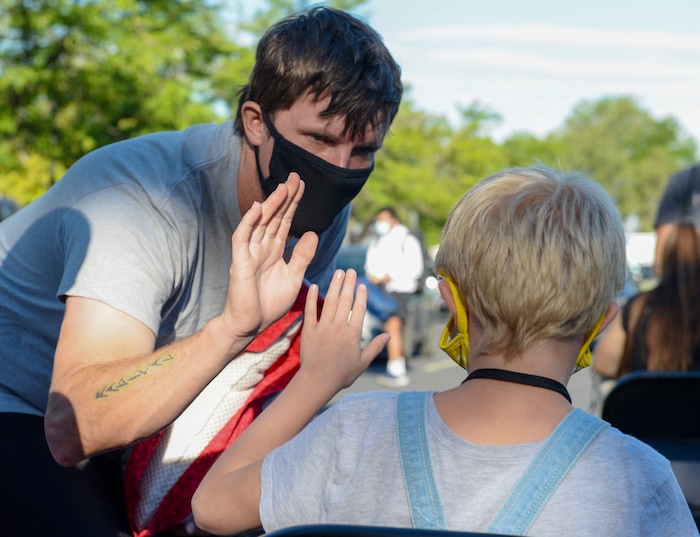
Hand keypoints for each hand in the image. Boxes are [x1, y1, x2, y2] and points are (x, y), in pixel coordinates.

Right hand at [222, 172, 318, 339]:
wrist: (251, 325)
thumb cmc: (270, 303)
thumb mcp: (293, 276)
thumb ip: (303, 256)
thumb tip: (313, 233)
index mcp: (274, 250)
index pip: (285, 221)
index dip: (293, 203)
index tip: (302, 186)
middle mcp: (261, 247)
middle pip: (274, 216)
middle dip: (284, 197)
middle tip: (295, 177)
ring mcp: (249, 252)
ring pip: (260, 222)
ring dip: (271, 204)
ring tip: (283, 187)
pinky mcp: (239, 261)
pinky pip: (242, 237)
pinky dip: (249, 222)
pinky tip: (258, 207)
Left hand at [300, 269, 388, 391]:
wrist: (318, 381)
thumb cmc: (342, 374)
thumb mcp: (362, 362)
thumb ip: (375, 347)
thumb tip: (388, 335)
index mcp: (353, 334)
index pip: (359, 309)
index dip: (361, 296)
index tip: (361, 284)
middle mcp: (338, 327)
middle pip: (345, 301)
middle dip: (348, 284)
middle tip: (350, 271)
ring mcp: (323, 327)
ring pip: (330, 302)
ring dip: (334, 286)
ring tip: (338, 273)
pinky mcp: (309, 330)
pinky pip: (310, 310)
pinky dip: (311, 298)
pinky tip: (313, 286)